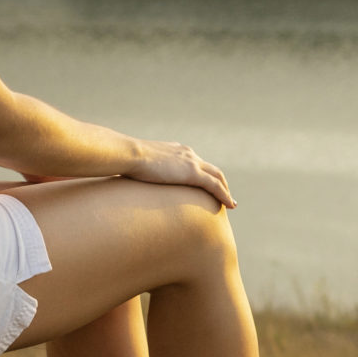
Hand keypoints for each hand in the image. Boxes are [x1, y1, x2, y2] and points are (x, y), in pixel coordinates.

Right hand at [123, 141, 237, 209]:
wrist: (130, 154)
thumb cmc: (126, 161)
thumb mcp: (138, 166)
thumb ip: (142, 173)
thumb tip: (131, 182)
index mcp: (176, 151)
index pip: (196, 163)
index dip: (204, 175)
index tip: (207, 186)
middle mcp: (187, 154)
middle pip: (211, 169)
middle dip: (220, 182)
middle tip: (225, 196)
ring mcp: (191, 162)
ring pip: (217, 177)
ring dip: (225, 190)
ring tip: (230, 204)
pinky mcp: (192, 173)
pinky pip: (215, 185)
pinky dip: (224, 195)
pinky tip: (230, 205)